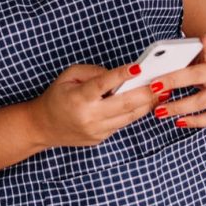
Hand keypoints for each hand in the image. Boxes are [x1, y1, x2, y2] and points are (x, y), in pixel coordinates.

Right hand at [33, 63, 156, 146]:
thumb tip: (120, 74)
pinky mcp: (101, 138)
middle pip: (124, 104)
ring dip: (148, 104)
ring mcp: (96, 130)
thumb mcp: (69, 76)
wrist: (43, 127)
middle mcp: (89, 116)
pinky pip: (122, 123)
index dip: (121, 75)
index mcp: (78, 98)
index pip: (103, 84)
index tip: (138, 67)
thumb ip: (94, 72)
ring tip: (163, 92)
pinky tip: (148, 103)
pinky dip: (136, 112)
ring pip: (129, 116)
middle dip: (146, 92)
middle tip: (162, 81)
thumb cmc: (57, 96)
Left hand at [148, 34, 205, 128]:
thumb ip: (192, 56)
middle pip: (198, 76)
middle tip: (154, 85)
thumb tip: (162, 60)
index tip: (205, 39)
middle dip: (174, 80)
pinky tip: (178, 121)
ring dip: (178, 106)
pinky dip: (193, 121)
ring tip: (159, 110)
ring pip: (201, 101)